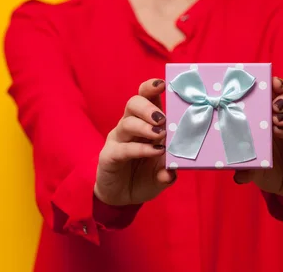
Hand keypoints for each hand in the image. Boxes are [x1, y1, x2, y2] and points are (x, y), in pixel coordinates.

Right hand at [94, 79, 175, 205]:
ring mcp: (118, 140)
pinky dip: (140, 149)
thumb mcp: (163, 173)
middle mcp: (130, 126)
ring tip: (159, 134)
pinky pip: (123, 148)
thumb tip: (174, 170)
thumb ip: (170, 169)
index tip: (163, 84)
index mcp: (145, 123)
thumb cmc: (144, 178)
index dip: (152, 88)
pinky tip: (153, 151)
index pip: (147, 98)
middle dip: (148, 107)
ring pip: (127, 122)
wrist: (122, 198)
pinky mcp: (109, 155)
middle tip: (162, 118)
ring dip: (145, 127)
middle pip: (134, 103)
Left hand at [233, 77, 282, 198]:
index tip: (268, 82)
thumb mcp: (252, 165)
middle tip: (274, 104)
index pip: (280, 90)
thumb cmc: (268, 166)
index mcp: (276, 114)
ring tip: (277, 120)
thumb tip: (237, 176)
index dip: (275, 83)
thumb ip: (245, 166)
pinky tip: (282, 134)